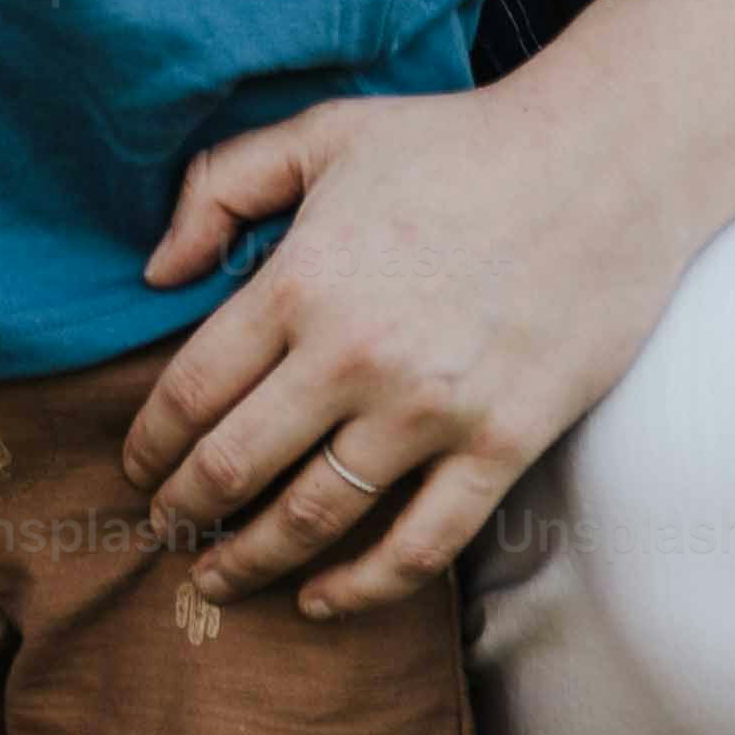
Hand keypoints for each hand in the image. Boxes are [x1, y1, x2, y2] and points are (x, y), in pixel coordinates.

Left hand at [113, 69, 710, 615]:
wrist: (600, 165)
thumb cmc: (453, 143)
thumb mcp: (321, 134)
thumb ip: (220, 187)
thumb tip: (156, 272)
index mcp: (298, 283)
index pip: (192, 391)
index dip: (149, 444)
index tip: (133, 469)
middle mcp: (352, 358)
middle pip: (236, 465)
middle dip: (183, 509)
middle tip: (161, 531)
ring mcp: (430, 410)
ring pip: (315, 516)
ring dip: (252, 560)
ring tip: (217, 578)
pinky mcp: (502, 444)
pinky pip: (421, 542)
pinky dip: (363, 587)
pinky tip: (320, 601)